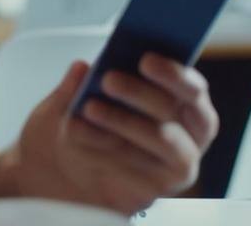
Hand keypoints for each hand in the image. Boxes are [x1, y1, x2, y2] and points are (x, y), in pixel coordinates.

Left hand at [0, 54, 218, 214]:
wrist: (58, 171)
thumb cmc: (77, 126)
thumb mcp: (68, 99)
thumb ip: (76, 84)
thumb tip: (81, 68)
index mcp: (179, 103)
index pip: (192, 89)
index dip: (174, 73)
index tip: (145, 60)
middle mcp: (187, 136)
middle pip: (176, 111)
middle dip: (143, 92)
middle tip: (109, 79)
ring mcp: (172, 167)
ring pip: (163, 139)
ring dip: (126, 120)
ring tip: (90, 107)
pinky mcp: (153, 190)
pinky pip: (140, 169)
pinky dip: (109, 150)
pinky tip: (82, 134)